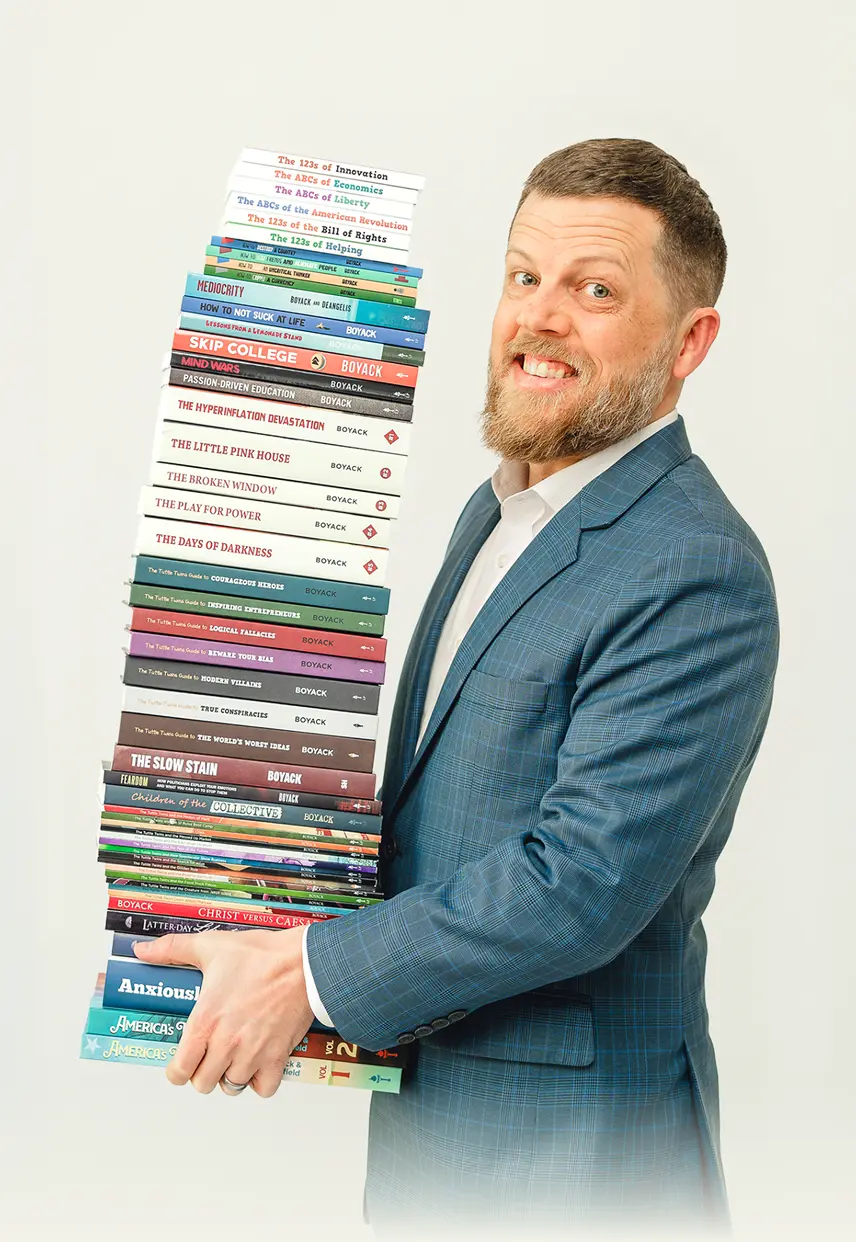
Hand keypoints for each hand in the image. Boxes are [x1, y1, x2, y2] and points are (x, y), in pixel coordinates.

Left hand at [132, 927, 313, 1097]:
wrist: (304, 962)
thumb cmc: (261, 955)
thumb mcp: (211, 946)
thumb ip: (172, 949)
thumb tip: (144, 951)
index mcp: (206, 1021)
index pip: (179, 1071)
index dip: (177, 1070)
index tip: (182, 1063)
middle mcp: (226, 1043)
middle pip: (203, 1083)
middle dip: (203, 1071)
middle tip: (209, 1054)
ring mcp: (253, 1053)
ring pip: (231, 1086)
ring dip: (230, 1075)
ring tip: (233, 1056)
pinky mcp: (277, 1057)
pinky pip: (263, 1088)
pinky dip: (259, 1081)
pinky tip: (258, 1062)